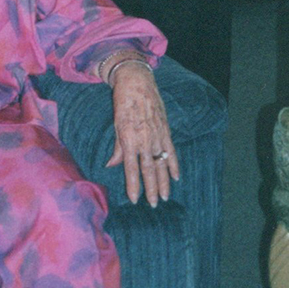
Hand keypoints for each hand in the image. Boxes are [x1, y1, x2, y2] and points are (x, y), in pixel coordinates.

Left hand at [106, 62, 178, 206]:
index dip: (134, 186)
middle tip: (154, 204)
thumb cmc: (122, 103)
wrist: (136, 83)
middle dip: (151, 189)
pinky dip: (174, 164)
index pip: (131, 169)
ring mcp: (157, 136)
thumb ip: (117, 148)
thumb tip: (112, 165)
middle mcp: (144, 140)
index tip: (135, 200)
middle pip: (149, 170)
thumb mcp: (116, 125)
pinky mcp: (165, 130)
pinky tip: (176, 177)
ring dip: (164, 182)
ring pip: (162, 164)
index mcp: (129, 139)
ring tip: (165, 197)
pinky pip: (171, 151)